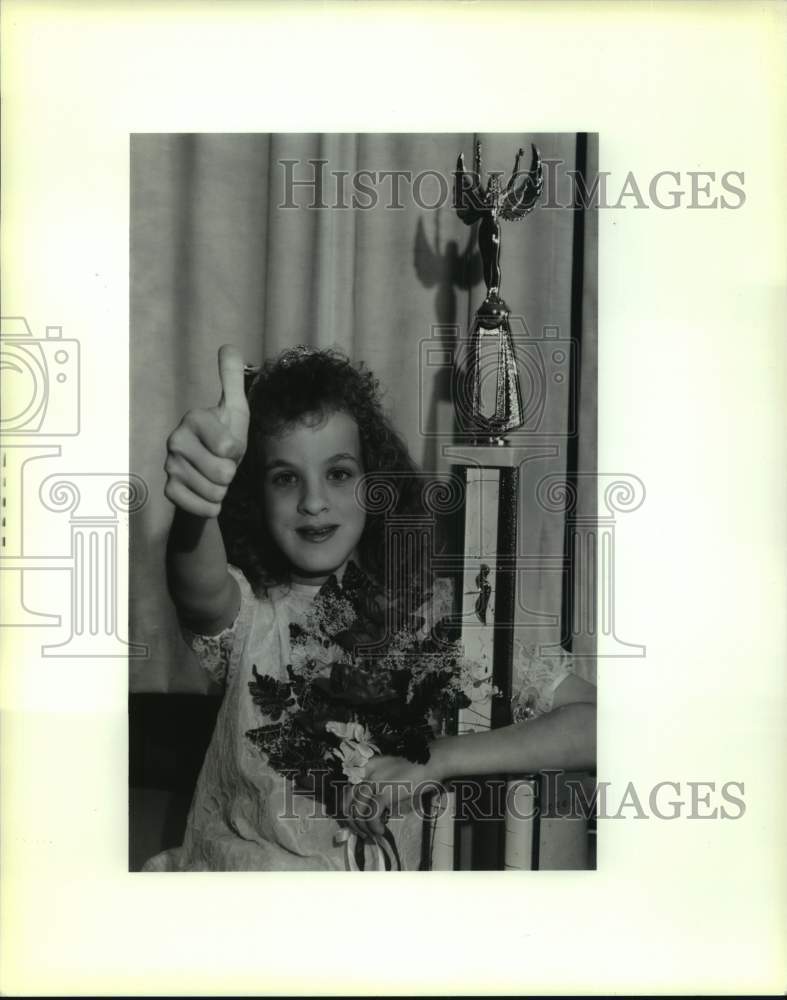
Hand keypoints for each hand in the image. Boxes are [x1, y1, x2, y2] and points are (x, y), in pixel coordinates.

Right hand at [164, 345, 250, 517]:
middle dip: (230, 473)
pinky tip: (205, 493)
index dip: (237, 451)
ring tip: (214, 477)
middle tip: (222, 464)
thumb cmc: (223, 439)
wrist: (207, 473)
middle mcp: (176, 441)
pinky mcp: (169, 490)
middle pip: (224, 472)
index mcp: (194, 419)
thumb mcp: (234, 410)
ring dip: (222, 490)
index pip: (229, 447)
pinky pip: (201, 506)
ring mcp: (170, 466)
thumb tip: (229, 346)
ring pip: (214, 492)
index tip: (229, 445)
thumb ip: (232, 379)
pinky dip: (210, 505)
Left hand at [341, 755, 435, 840]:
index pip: (348, 791)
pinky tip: (380, 831)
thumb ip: (378, 786)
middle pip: (349, 803)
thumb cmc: (416, 769)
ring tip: (372, 835)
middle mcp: (366, 774)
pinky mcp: (385, 792)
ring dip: (363, 828)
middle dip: (353, 823)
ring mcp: (375, 782)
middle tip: (362, 834)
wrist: (431, 761)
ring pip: (358, 811)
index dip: (348, 810)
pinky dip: (373, 826)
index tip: (355, 823)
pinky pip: (371, 814)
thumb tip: (370, 811)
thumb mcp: (391, 773)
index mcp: (367, 768)